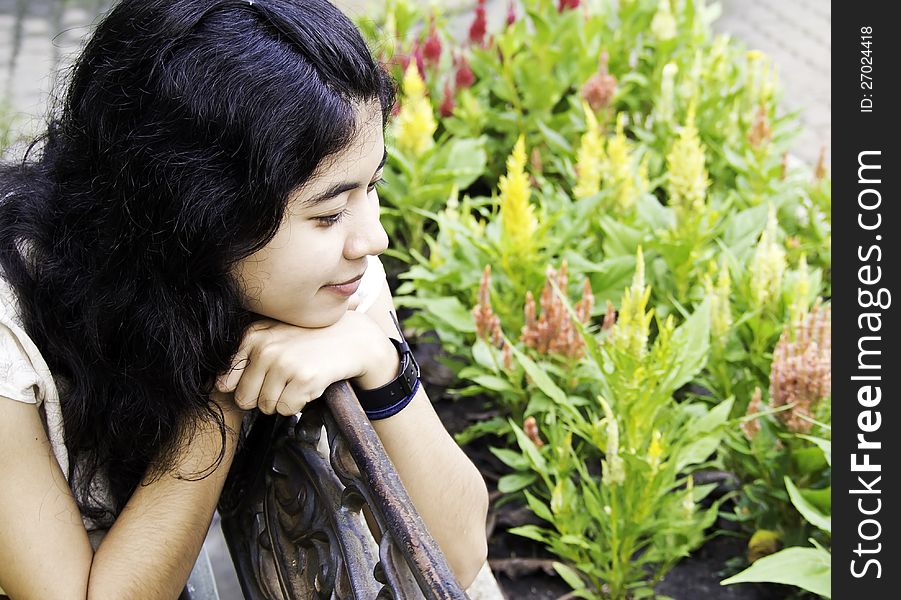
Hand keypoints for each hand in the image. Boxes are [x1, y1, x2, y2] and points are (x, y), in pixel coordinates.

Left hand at [215, 311, 395, 414]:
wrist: (353, 339)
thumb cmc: (310, 340)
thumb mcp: (275, 336)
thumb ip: (245, 355)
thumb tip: (218, 386)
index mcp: (253, 335)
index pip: (228, 381)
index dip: (247, 386)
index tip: (266, 377)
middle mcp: (265, 347)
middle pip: (246, 398)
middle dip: (264, 397)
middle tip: (286, 380)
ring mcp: (284, 363)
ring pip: (266, 406)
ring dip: (284, 401)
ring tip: (299, 380)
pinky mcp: (303, 378)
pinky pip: (287, 409)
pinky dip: (299, 404)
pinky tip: (310, 384)